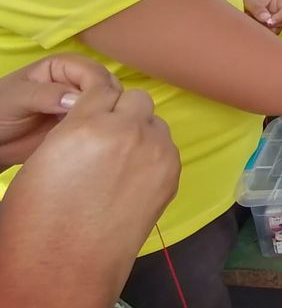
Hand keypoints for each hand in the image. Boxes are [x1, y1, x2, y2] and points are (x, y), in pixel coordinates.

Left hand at [0, 54, 120, 167]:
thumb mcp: (17, 98)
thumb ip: (46, 95)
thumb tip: (76, 99)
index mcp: (64, 66)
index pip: (93, 72)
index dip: (96, 88)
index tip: (88, 110)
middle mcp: (78, 82)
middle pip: (108, 87)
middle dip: (105, 103)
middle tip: (91, 125)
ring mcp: (82, 103)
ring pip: (110, 106)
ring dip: (105, 118)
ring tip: (90, 134)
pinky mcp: (84, 123)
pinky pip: (101, 124)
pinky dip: (101, 131)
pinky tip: (92, 141)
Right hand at [0, 86, 179, 301]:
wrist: (63, 265)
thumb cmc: (39, 217)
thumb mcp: (46, 156)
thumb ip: (75, 127)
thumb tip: (92, 116)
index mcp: (87, 124)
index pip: (102, 87)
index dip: (97, 101)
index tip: (93, 113)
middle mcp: (126, 132)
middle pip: (136, 99)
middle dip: (123, 112)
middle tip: (108, 137)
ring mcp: (154, 152)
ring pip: (156, 122)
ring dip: (142, 132)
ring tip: (122, 159)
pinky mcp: (171, 174)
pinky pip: (167, 148)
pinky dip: (154, 155)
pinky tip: (134, 177)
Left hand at [242, 0, 281, 34]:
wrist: (239, 10)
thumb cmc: (247, 2)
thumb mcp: (250, 2)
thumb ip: (258, 9)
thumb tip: (267, 19)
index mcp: (279, 1)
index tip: (270, 23)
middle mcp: (280, 12)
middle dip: (273, 25)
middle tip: (261, 25)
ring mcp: (277, 22)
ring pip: (278, 30)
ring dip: (268, 30)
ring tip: (256, 26)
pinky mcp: (272, 30)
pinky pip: (272, 36)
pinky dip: (265, 35)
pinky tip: (257, 30)